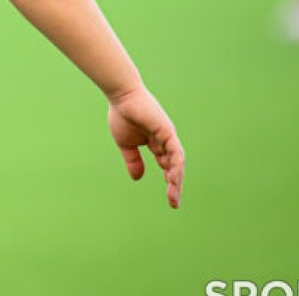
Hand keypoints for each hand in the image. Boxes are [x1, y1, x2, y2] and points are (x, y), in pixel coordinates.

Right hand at [107, 87, 184, 208]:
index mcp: (156, 142)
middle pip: (175, 165)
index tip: (170, 198)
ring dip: (176, 178)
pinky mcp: (167, 131)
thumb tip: (138, 178)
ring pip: (177, 161)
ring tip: (173, 194)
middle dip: (175, 184)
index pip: (167, 164)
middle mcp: (166, 140)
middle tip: (174, 202)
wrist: (121, 96)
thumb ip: (133, 160)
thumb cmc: (122, 115)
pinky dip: (175, 166)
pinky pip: (175, 152)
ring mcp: (168, 136)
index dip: (170, 180)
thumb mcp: (126, 144)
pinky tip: (173, 178)